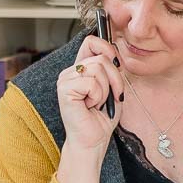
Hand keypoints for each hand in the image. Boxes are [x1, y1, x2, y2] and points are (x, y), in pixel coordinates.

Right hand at [57, 35, 122, 153]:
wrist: (93, 141)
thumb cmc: (102, 118)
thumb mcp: (113, 88)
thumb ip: (112, 69)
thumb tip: (114, 53)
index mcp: (80, 69)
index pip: (91, 41)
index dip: (107, 48)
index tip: (117, 65)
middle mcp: (70, 71)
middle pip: (101, 57)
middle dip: (115, 79)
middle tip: (111, 97)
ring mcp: (65, 79)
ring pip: (98, 69)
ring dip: (106, 90)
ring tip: (97, 103)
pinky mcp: (64, 89)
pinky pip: (92, 83)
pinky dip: (98, 97)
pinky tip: (89, 106)